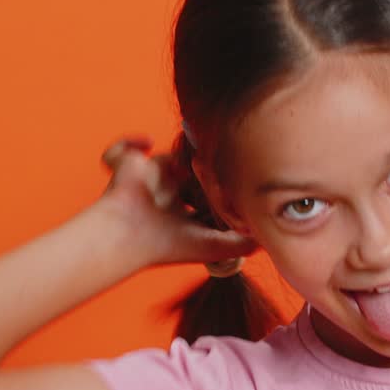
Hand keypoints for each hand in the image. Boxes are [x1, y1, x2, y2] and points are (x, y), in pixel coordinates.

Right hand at [99, 136, 257, 269]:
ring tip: (193, 150)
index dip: (220, 188)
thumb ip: (243, 243)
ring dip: (180, 151)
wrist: (128, 237)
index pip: (206, 196)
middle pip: (189, 173)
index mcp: (185, 213)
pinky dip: (129, 143)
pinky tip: (145, 144)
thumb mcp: (214, 246)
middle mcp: (167, 195)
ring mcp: (148, 179)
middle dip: (201, 165)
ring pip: (167, 156)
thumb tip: (266, 236)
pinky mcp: (128, 166)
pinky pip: (123, 150)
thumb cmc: (168, 244)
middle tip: (219, 154)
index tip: (234, 179)